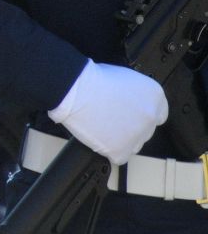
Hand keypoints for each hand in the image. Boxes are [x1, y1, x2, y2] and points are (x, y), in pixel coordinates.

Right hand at [50, 60, 166, 164]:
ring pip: (134, 144)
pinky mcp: (121, 150)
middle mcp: (150, 117)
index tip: (131, 114)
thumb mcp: (125, 77)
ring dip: (122, 139)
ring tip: (103, 126)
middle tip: (112, 118)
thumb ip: (136, 93)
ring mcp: (137, 135)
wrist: (76, 90)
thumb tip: (132, 102)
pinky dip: (109, 149)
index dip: (141, 114)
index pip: (158, 113)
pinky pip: (119, 156)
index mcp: (154, 96)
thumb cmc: (93, 80)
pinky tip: (99, 136)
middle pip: (145, 130)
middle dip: (130, 126)